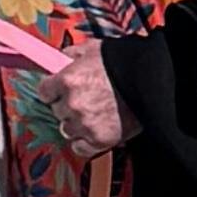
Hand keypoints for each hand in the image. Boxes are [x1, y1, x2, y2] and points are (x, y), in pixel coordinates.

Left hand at [28, 21, 130, 167]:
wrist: (152, 81)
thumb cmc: (124, 64)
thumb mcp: (95, 49)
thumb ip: (74, 54)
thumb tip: (63, 57)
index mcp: (68, 80)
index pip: (44, 92)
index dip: (53, 91)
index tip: (59, 92)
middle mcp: (72, 103)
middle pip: (57, 111)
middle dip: (67, 106)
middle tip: (84, 100)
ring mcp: (85, 123)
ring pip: (67, 129)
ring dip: (76, 124)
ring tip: (93, 115)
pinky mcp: (100, 140)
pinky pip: (80, 147)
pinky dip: (85, 142)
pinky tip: (93, 132)